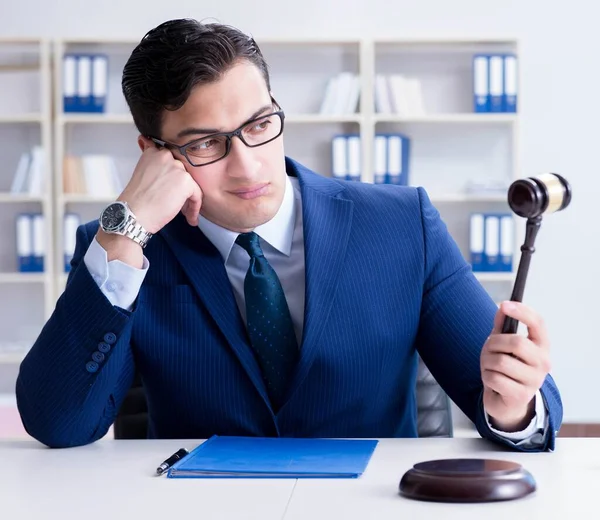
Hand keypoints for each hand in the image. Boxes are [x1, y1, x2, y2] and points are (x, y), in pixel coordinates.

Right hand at [118, 137, 202, 232]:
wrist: (134, 213)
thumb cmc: (136, 200)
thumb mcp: (142, 173)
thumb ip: (153, 164)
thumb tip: (154, 153)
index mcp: (154, 152)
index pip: (171, 162)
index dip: (172, 178)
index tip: (169, 189)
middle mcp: (166, 156)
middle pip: (182, 173)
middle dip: (181, 189)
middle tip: (175, 202)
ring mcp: (177, 168)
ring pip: (191, 185)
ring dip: (188, 200)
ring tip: (184, 213)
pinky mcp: (186, 181)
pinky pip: (197, 195)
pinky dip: (194, 208)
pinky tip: (190, 218)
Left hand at [480, 301, 551, 431]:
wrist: (506, 402)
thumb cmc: (505, 368)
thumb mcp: (502, 345)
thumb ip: (503, 327)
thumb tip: (503, 306)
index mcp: (541, 347)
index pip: (539, 324)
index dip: (523, 312)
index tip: (505, 304)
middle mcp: (543, 363)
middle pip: (517, 342)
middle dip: (494, 343)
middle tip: (489, 349)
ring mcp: (534, 380)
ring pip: (500, 361)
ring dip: (487, 362)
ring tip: (491, 367)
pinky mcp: (521, 395)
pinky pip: (494, 377)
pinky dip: (486, 377)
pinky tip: (492, 381)